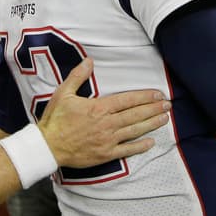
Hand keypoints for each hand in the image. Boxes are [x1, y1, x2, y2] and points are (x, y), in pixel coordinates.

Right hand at [38, 58, 168, 167]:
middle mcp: (107, 123)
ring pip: (135, 130)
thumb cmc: (55, 120)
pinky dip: (140, 146)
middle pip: (135, 114)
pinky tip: (151, 142)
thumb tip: (89, 61)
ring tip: (164, 119)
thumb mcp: (63, 93)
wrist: (47, 147)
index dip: (145, 96)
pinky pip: (127, 150)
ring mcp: (108, 140)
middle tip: (168, 105)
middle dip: (154, 108)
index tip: (158, 94)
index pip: (128, 100)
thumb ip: (78, 76)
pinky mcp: (106, 154)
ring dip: (151, 124)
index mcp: (99, 108)